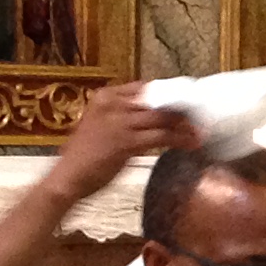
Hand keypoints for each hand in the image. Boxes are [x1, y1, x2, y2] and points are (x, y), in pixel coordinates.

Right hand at [50, 85, 197, 206]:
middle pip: (156, 101)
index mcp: (105, 96)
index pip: (144, 88)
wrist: (67, 176)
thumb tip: (153, 115)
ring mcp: (119, 121)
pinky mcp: (126, 141)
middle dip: (180, 109)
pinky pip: (161, 136)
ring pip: (162, 117)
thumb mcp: (101, 125)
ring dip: (184, 125)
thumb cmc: (84, 155)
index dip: (167, 94)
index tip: (184, 102)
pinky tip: (191, 144)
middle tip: (197, 116)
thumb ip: (123, 116)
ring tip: (198, 131)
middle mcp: (112, 104)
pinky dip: (179, 139)